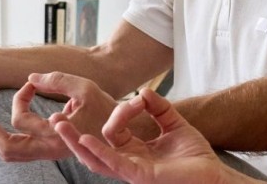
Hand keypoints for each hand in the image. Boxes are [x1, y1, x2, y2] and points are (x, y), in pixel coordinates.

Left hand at [0, 72, 120, 162]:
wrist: (123, 131)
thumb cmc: (106, 108)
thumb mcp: (84, 86)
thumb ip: (56, 80)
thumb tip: (30, 78)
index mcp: (57, 135)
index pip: (21, 120)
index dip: (20, 98)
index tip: (30, 85)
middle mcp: (50, 149)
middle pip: (7, 148)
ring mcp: (48, 152)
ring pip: (10, 153)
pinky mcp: (48, 150)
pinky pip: (18, 151)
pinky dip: (1, 139)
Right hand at [55, 89, 254, 183]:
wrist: (213, 173)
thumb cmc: (195, 154)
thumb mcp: (174, 123)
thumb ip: (158, 108)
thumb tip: (143, 91)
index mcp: (133, 150)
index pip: (111, 130)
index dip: (119, 112)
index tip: (140, 98)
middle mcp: (127, 161)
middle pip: (92, 148)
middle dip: (71, 135)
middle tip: (53, 118)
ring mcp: (131, 170)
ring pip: (94, 159)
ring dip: (75, 143)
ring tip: (59, 126)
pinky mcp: (139, 175)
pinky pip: (113, 163)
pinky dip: (98, 151)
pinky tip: (85, 139)